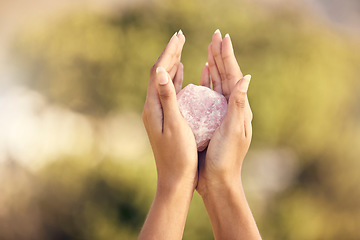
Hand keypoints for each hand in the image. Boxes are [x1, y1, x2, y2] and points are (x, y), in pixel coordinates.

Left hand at [142, 30, 197, 190]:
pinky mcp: (165, 118)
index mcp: (152, 107)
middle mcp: (152, 107)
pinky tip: (180, 73)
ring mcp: (158, 112)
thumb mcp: (174, 125)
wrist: (175, 179)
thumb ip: (167, 97)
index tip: (179, 37)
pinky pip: (168, 92)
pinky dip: (174, 79)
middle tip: (180, 36)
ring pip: (163, 81)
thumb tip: (159, 71)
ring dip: (171, 64)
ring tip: (180, 48)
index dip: (168, 53)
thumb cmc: (178, 155)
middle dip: (169, 54)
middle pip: (158, 74)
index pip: (157, 72)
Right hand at [197, 29, 252, 195]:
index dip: (227, 56)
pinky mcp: (211, 119)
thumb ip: (238, 105)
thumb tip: (246, 77)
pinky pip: (209, 95)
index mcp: (239, 108)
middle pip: (226, 76)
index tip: (222, 38)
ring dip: (213, 65)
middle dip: (220, 56)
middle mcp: (232, 108)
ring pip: (217, 83)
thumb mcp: (233, 131)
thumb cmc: (225, 158)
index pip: (233, 76)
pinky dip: (206, 81)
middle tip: (214, 36)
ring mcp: (221, 113)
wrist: (217, 180)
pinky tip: (202, 73)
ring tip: (209, 49)